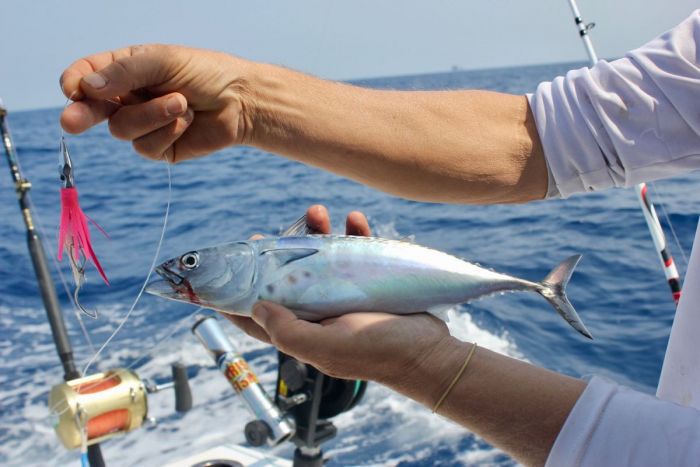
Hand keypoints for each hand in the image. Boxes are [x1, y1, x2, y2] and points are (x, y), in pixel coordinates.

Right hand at [60, 44, 252, 161]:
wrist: (241, 101)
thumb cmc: (205, 73)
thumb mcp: (163, 62)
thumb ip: (126, 72)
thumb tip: (88, 87)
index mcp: (124, 71)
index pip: (87, 76)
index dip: (76, 82)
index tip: (73, 89)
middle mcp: (128, 99)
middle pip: (90, 111)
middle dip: (81, 115)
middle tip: (70, 122)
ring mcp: (142, 126)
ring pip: (122, 130)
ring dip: (153, 115)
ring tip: (183, 103)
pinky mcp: (159, 148)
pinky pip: (146, 147)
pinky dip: (168, 131)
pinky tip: (188, 120)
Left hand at [225, 204, 451, 382]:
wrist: (430, 353)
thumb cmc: (379, 354)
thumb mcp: (326, 348)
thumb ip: (288, 331)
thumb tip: (255, 307)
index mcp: (304, 332)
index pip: (261, 317)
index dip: (238, 298)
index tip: (224, 273)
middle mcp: (320, 313)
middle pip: (289, 279)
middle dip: (277, 255)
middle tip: (267, 234)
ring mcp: (344, 296)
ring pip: (321, 259)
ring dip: (317, 234)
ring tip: (318, 210)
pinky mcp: (369, 282)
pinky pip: (357, 252)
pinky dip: (354, 233)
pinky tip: (354, 218)